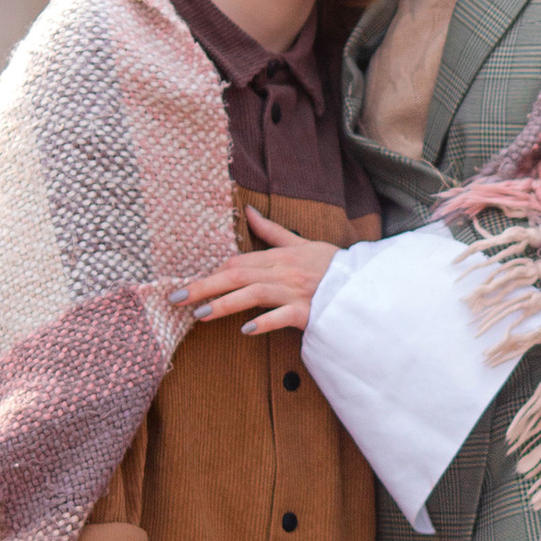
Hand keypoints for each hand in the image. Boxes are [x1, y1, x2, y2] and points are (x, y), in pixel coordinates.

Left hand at [169, 210, 339, 338]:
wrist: (365, 284)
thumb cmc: (331, 265)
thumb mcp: (301, 243)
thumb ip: (271, 231)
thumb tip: (246, 210)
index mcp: (280, 257)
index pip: (238, 262)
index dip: (211, 272)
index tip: (187, 285)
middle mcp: (284, 272)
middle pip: (238, 276)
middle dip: (204, 286)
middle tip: (176, 298)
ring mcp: (296, 292)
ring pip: (255, 294)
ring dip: (225, 303)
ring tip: (200, 315)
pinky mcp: (309, 312)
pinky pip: (284, 317)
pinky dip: (265, 322)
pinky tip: (245, 331)